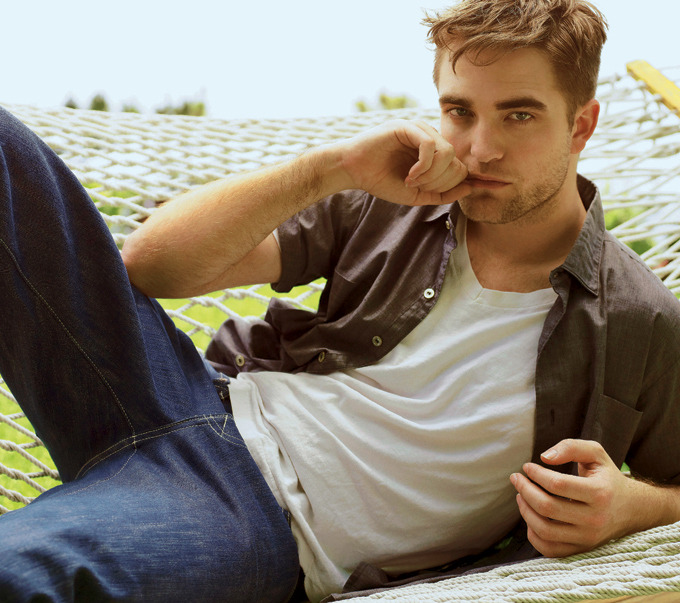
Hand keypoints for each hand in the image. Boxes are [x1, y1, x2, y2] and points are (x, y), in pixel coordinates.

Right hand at [337, 119, 470, 205]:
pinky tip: (410, 174)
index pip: (460, 168)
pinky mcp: (408, 127)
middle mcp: (431, 138)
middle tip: (418, 187)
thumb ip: (443, 193)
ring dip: (432, 174)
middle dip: (440, 182)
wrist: (354, 171)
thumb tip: (470, 188)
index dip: (449, 185)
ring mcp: (420, 130)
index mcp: (435, 153)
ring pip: (448, 152)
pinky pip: (430, 145)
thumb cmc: (382, 180)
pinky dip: (423, 165)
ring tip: (413, 180)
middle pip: (457, 162)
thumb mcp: (417, 194)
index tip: (425, 192)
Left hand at [510, 439, 640, 556]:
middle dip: (525, 490)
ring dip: (525, 511)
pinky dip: (533, 535)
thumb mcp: (595, 454)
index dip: (536, 474)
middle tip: (516, 478)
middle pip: (547, 507)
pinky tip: (530, 516)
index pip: (557, 484)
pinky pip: (550, 549)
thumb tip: (544, 457)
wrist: (632, 508)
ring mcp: (588, 538)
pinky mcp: (582, 549)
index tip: (526, 467)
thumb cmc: (607, 477)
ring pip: (545, 530)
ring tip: (520, 495)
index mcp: (600, 493)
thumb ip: (571, 447)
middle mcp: (595, 519)